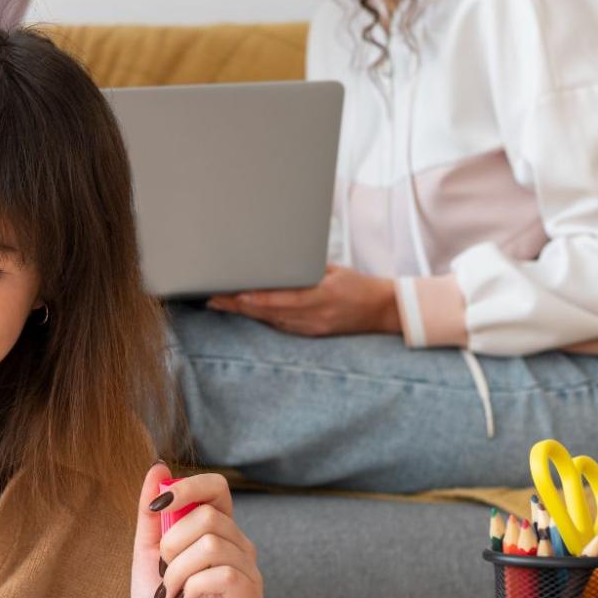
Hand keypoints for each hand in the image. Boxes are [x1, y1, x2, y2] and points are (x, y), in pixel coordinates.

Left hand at [131, 464, 262, 597]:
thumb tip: (158, 467)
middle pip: (209, 518)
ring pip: (213, 545)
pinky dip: (192, 586)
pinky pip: (223, 574)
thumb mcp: (147, 551)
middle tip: (162, 570)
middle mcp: (239, 546)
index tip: (157, 506)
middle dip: (172, 543)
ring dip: (177, 569)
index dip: (188, 487)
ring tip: (169, 590)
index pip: (217, 487)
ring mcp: (249, 574)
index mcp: (217, 528)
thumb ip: (151, 512)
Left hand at [207, 264, 398, 337]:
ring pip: (272, 321)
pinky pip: (282, 327)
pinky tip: (245, 312)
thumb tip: (274, 262)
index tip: (235, 293)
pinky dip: (262, 318)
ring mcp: (313, 328)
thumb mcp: (333, 270)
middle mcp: (316, 316)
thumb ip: (305, 269)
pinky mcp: (312, 334)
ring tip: (221, 303)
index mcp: (323, 296)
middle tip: (214, 298)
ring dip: (246, 313)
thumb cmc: (358, 285)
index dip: (256, 299)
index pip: (282, 299)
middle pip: (270, 312)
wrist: (383, 310)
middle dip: (240, 305)